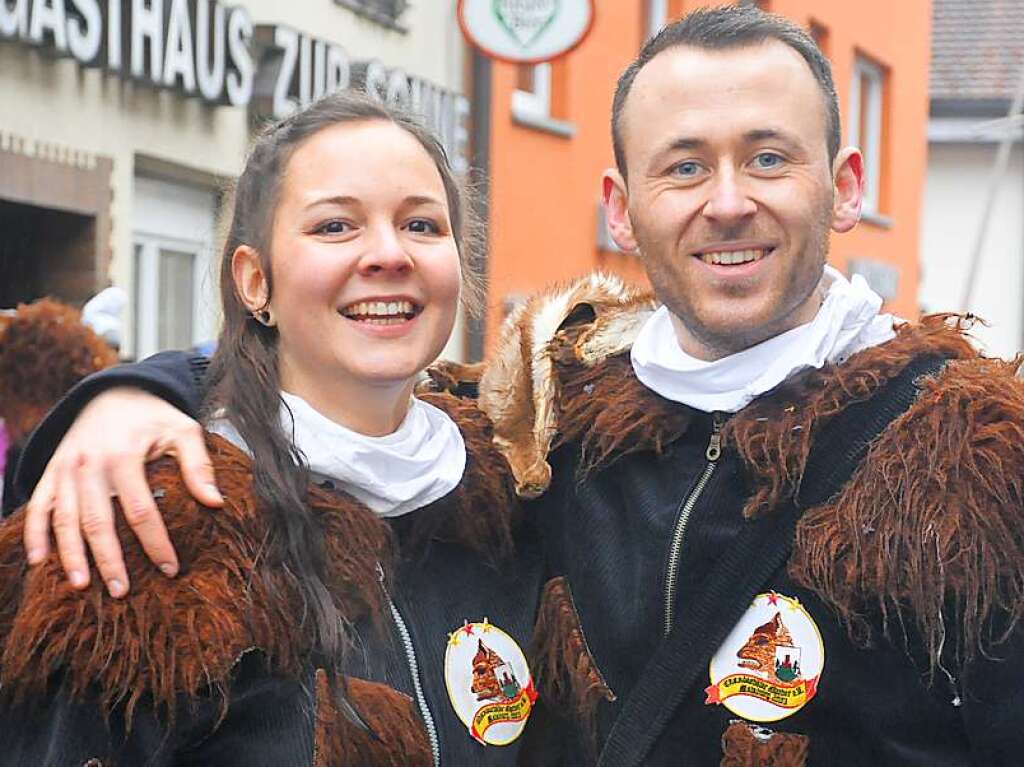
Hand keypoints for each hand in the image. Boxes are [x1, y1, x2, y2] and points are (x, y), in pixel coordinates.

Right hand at [23, 387, 223, 596]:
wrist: (113, 392)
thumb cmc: (153, 417)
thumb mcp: (183, 430)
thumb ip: (198, 465)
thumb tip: (216, 502)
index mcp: (123, 455)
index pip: (141, 510)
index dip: (155, 543)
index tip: (169, 569)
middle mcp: (89, 464)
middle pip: (97, 521)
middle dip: (109, 560)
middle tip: (121, 592)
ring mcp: (65, 468)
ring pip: (64, 519)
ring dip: (70, 555)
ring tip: (82, 586)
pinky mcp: (51, 472)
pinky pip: (38, 506)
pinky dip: (34, 534)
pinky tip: (39, 562)